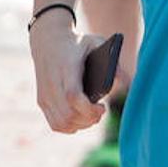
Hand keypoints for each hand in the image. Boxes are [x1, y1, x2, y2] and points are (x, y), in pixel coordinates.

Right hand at [30, 11, 107, 133]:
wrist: (48, 39)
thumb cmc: (78, 43)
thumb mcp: (97, 43)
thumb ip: (113, 61)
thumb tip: (126, 83)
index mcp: (67, 67)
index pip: (73, 96)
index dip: (89, 109)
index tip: (103, 108)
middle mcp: (52, 83)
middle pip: (67, 115)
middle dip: (88, 120)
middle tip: (100, 113)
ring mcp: (45, 94)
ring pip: (61, 123)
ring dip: (80, 125)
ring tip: (92, 117)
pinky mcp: (42, 100)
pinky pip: (54, 123)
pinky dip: (69, 127)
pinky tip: (80, 119)